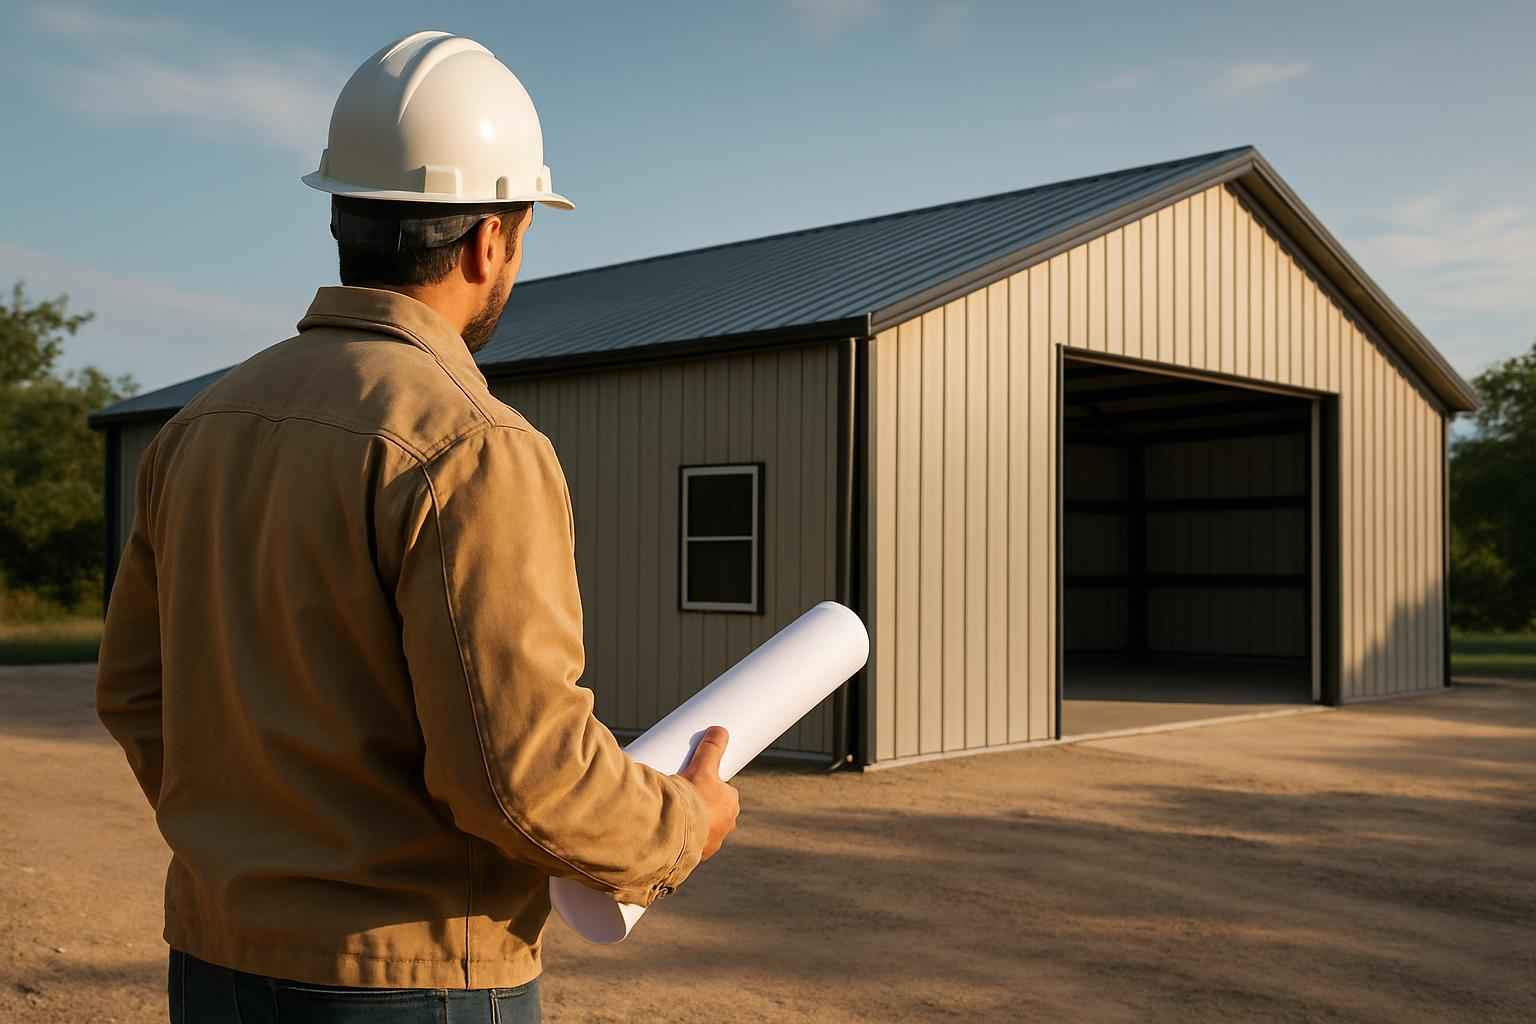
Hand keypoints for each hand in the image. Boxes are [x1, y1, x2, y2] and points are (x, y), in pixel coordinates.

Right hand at [675, 725, 739, 862]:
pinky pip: (691, 848)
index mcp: (730, 804)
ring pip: (704, 830)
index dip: (710, 787)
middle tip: (684, 797)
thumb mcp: (701, 767)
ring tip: (675, 816)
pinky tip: (673, 837)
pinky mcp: (696, 857)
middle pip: (715, 812)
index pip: (725, 794)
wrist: (676, 831)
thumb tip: (720, 729)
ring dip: (694, 826)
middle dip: (702, 806)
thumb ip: (711, 747)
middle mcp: (726, 826)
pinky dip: (684, 842)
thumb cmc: (692, 798)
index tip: (698, 784)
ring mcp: (712, 843)